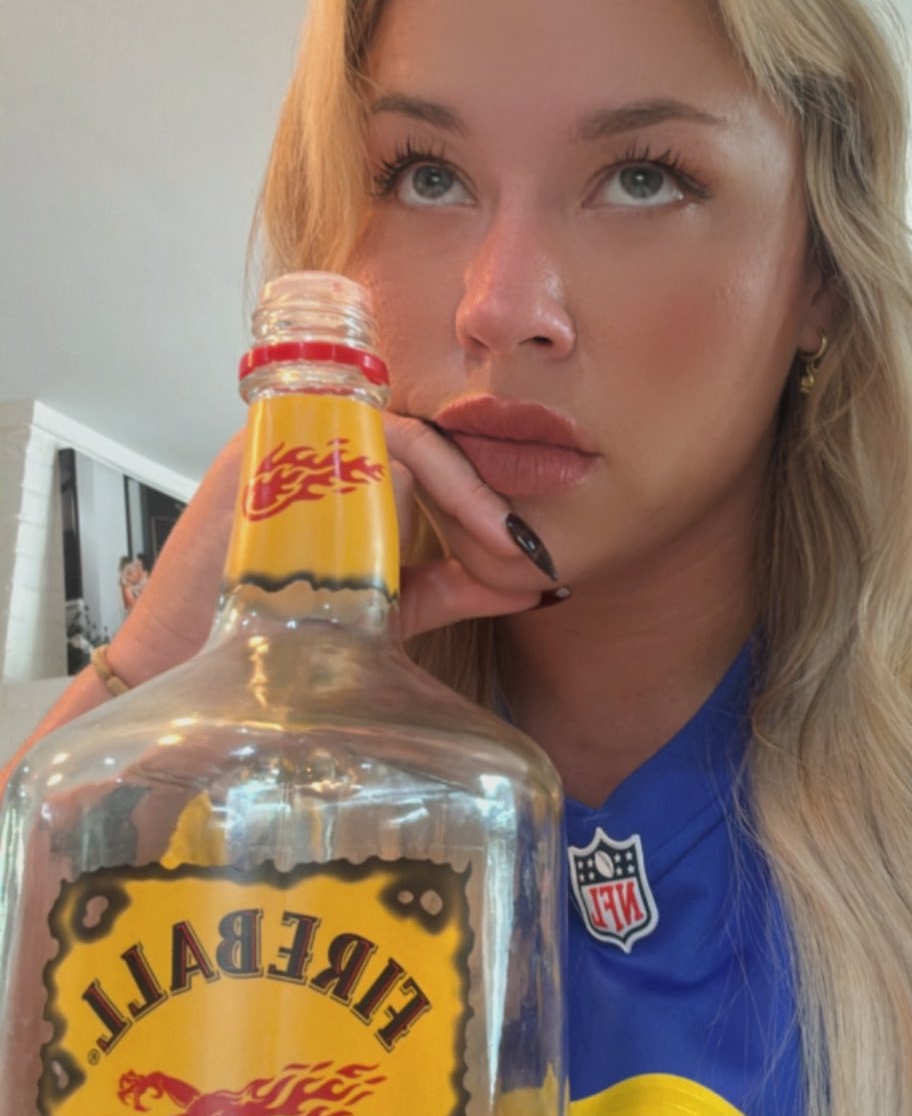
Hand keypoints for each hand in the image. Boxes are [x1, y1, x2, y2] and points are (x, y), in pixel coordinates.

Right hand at [109, 413, 560, 685]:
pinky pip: (378, 450)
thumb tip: (530, 581)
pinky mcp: (268, 459)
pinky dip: (439, 494)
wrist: (176, 675)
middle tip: (528, 557)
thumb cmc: (267, 643)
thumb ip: (445, 586)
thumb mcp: (377, 610)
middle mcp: (307, 440)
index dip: (484, 498)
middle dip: (488, 501)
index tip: (531, 554)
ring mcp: (284, 441)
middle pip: (429, 442)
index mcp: (329, 465)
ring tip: (507, 555)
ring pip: (411, 441)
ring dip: (471, 500)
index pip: (429, 453)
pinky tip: (468, 548)